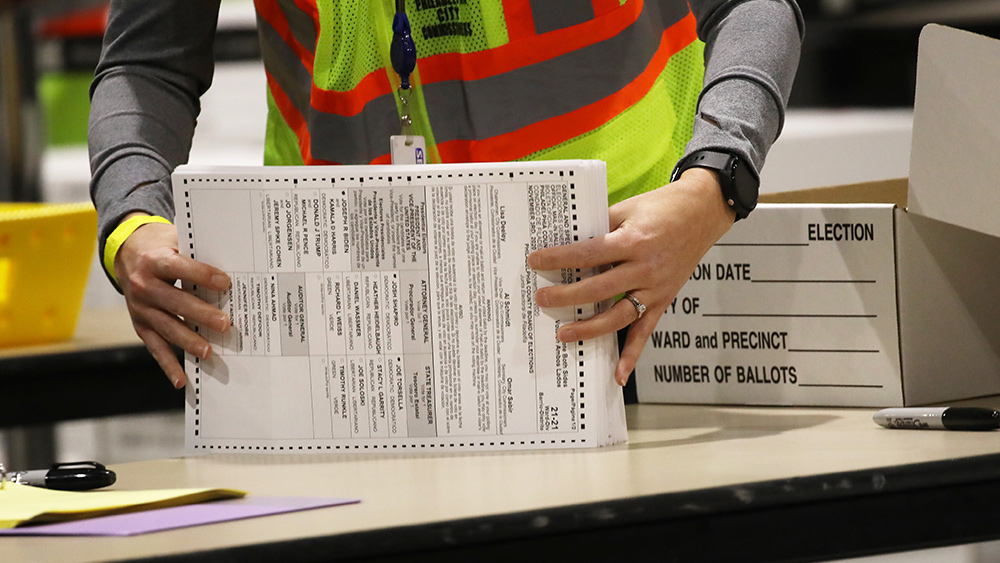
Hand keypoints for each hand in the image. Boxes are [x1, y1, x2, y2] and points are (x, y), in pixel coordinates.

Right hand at [114, 213, 230, 387]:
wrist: (126, 253)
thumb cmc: (161, 246)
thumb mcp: (175, 240)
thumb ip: (197, 254)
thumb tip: (234, 266)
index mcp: (155, 260)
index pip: (179, 268)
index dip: (202, 275)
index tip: (225, 283)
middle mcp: (143, 286)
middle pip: (174, 302)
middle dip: (200, 314)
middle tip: (225, 324)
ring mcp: (140, 308)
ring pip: (166, 327)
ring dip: (188, 341)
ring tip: (208, 352)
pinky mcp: (140, 325)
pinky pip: (155, 347)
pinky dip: (168, 365)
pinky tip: (182, 380)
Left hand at [528, 168, 735, 385]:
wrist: (703, 211)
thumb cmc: (662, 207)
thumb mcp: (627, 209)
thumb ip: (600, 227)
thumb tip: (566, 242)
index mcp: (632, 241)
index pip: (587, 254)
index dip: (558, 259)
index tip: (535, 262)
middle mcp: (645, 268)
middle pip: (598, 288)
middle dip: (566, 296)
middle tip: (541, 299)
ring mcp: (655, 288)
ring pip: (618, 315)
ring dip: (590, 328)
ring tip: (563, 333)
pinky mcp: (663, 300)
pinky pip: (646, 331)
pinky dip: (632, 355)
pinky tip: (618, 375)